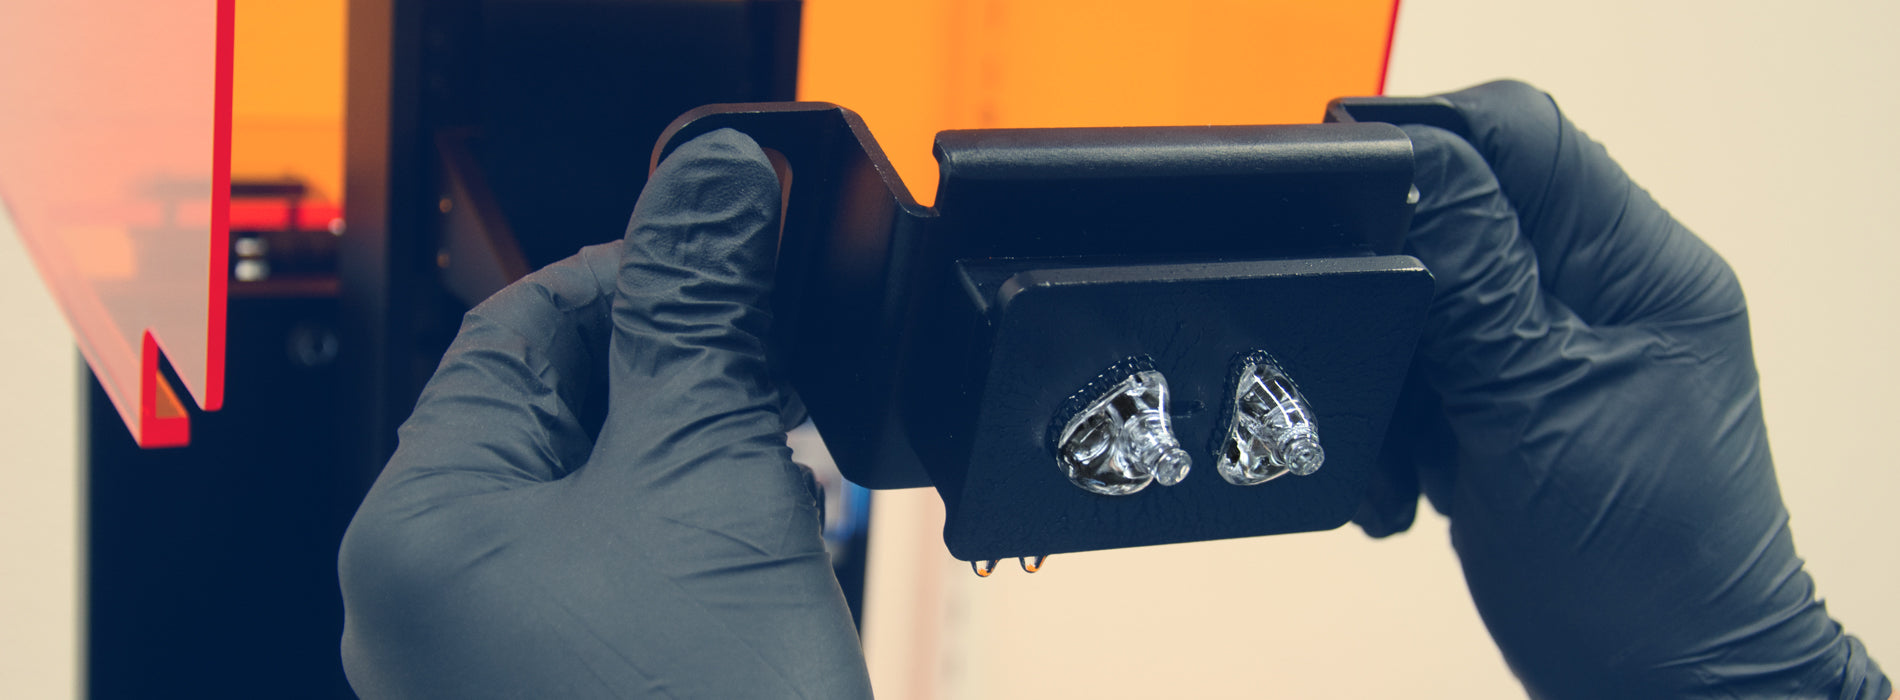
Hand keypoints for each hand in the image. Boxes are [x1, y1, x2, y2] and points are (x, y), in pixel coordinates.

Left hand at [337, 130, 872, 697]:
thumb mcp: (704, 486)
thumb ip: (698, 322)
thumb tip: (709, 185)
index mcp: (419, 529)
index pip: (514, 333)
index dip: (635, 275)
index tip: (735, 253)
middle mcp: (437, 596)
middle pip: (557, 412)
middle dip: (679, 379)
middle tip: (778, 369)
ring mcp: (502, 658)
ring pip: (604, 497)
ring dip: (701, 461)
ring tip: (781, 475)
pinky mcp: (576, 692)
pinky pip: (629, 575)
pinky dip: (704, 540)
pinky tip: (773, 546)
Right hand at [1357, 81, 1888, 697]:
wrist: (1658, 692)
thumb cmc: (1649, 577)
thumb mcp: (1534, 409)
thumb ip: (1469, 279)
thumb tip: (1409, 163)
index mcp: (1642, 269)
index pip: (1525, 138)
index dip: (1428, 147)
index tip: (1343, 187)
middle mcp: (1607, 297)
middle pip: (1466, 218)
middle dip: (1397, 287)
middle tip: (1383, 359)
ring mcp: (1560, 353)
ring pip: (1431, 301)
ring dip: (1391, 372)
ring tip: (1404, 447)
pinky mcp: (1517, 408)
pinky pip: (1427, 373)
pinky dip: (1397, 423)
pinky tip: (1411, 477)